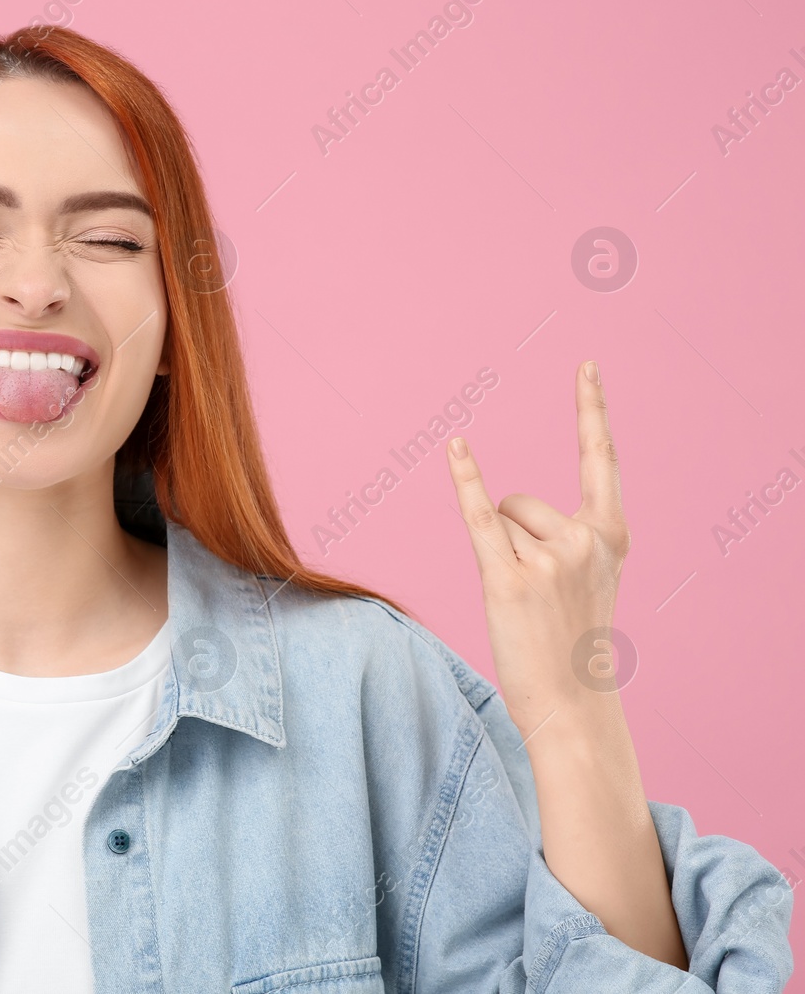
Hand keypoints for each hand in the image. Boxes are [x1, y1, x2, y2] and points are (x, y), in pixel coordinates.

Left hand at [446, 360, 629, 740]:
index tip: (585, 365)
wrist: (573, 702)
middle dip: (514, 537)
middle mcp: (585, 539)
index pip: (600, 458)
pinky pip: (479, 518)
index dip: (591, 409)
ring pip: (499, 521)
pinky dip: (465, 482)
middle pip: (521, 502)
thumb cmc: (571, 639)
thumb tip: (501, 505)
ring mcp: (549, 558)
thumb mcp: (586, 577)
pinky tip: (454, 446)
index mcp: (611, 535)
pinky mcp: (508, 579)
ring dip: (498, 555)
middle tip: (535, 594)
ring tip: (523, 603)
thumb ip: (566, 535)